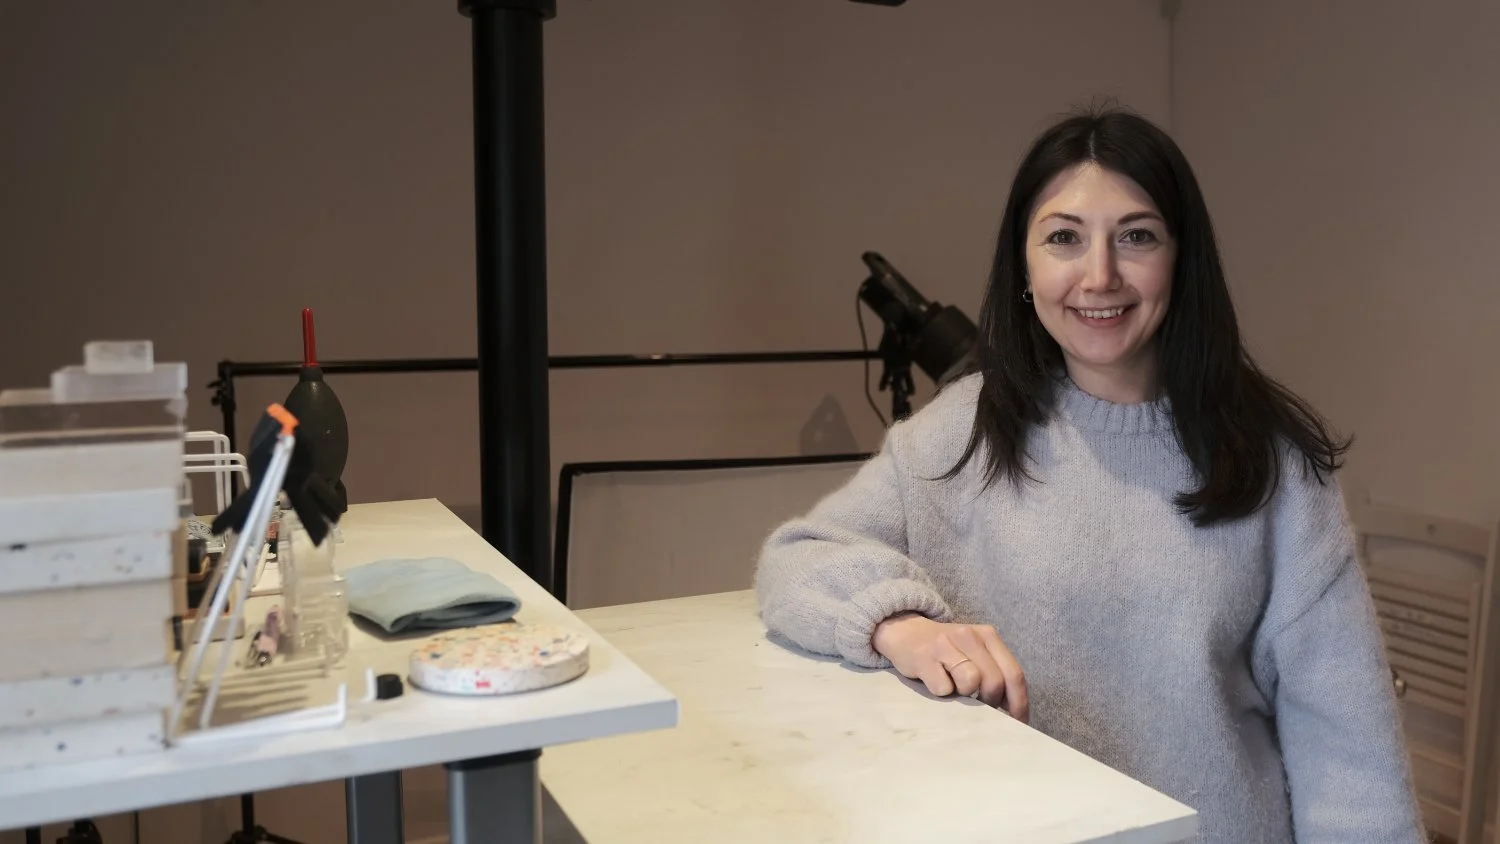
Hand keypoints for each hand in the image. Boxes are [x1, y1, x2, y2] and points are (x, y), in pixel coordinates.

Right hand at [871, 612, 1028, 722]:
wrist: (905, 631)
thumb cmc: (946, 650)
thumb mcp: (974, 653)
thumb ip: (995, 673)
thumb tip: (1013, 712)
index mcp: (988, 636)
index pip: (1014, 674)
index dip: (1018, 704)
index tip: (1017, 723)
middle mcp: (969, 635)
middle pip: (994, 682)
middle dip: (989, 701)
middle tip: (978, 704)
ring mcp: (945, 644)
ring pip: (970, 682)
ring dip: (963, 694)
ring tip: (953, 687)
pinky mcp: (924, 656)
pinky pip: (942, 688)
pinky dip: (941, 692)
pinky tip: (935, 680)